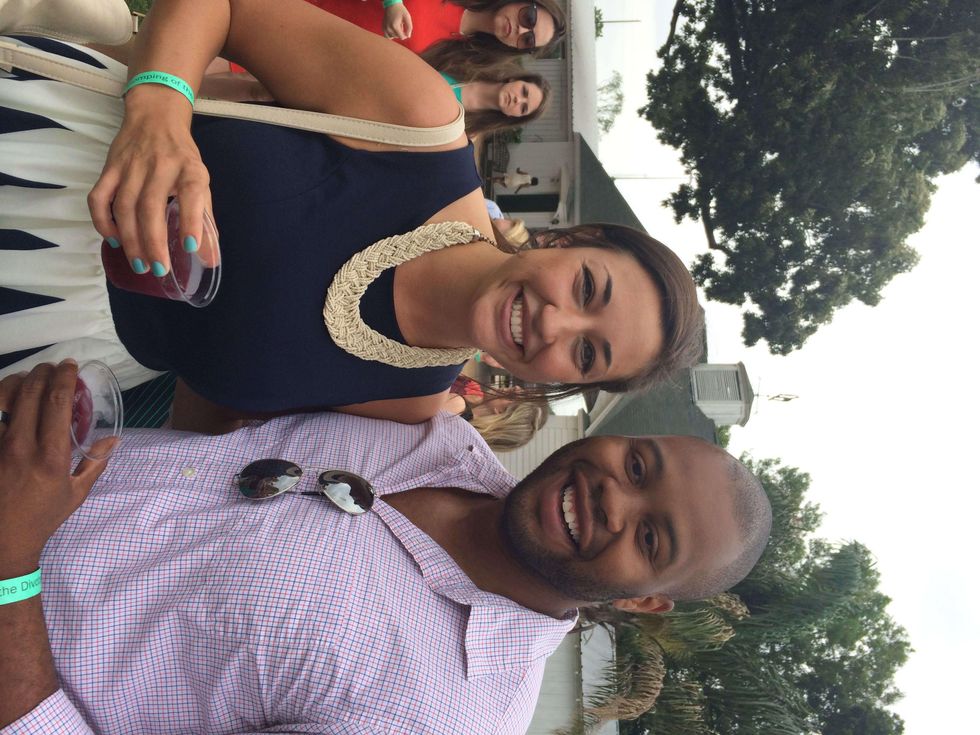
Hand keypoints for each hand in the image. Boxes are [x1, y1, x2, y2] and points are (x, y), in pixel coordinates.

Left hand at [0, 362, 111, 573]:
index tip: (71, 366)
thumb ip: (95, 463)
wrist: (3, 540)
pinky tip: (8, 397)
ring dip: (18, 381)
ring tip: (29, 378)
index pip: (57, 403)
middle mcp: (22, 447)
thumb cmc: (43, 516)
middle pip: (29, 393)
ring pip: (3, 399)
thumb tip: (114, 440)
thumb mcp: (76, 493)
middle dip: (42, 372)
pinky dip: (0, 401)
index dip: (64, 378)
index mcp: (51, 457)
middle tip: (52, 367)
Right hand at [88, 84, 213, 277]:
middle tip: (159, 269)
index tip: (191, 247)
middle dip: (153, 242)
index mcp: (190, 169)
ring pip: (124, 206)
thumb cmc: (181, 156)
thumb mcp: (200, 180)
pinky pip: (99, 196)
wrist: (155, 116)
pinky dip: (102, 221)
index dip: (191, 221)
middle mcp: (161, 166)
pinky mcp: (110, 166)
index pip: (192, 194)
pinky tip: (114, 240)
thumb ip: (204, 218)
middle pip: (151, 207)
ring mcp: (131, 166)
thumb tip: (208, 259)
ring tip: (140, 264)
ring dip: (130, 239)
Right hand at [383, 4, 412, 39]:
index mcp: (394, 26)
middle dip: (401, 32)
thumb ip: (409, 27)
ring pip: (392, 37)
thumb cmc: (400, 10)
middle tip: (401, 24)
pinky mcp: (383, 27)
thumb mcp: (407, 17)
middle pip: (397, 37)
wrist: (392, 5)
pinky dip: (391, 35)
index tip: (406, 30)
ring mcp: (385, 28)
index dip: (406, 35)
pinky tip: (393, 30)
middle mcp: (388, 28)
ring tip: (397, 27)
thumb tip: (408, 36)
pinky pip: (387, 36)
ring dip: (396, 34)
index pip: (402, 37)